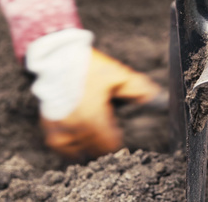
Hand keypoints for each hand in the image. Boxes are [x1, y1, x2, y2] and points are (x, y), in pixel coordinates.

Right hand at [26, 29, 160, 159]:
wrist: (59, 56)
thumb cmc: (90, 66)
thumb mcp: (118, 75)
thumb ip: (139, 89)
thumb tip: (159, 100)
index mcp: (93, 117)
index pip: (110, 144)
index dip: (119, 145)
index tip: (124, 143)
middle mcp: (74, 126)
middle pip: (94, 150)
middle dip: (106, 148)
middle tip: (114, 143)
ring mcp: (59, 126)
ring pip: (77, 151)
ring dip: (89, 150)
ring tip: (98, 145)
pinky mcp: (49, 124)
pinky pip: (61, 146)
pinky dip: (71, 147)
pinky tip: (81, 144)